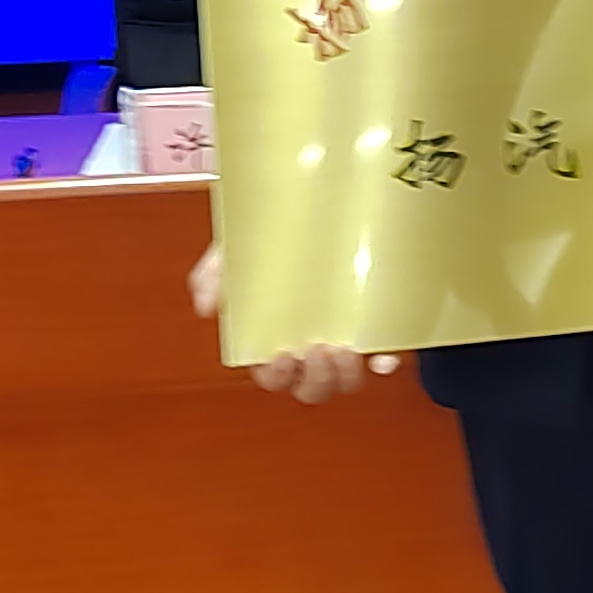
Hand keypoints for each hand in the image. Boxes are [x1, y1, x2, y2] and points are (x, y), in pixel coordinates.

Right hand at [189, 241, 401, 404]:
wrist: (320, 205)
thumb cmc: (271, 241)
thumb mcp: (235, 251)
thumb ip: (213, 275)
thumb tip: (207, 306)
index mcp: (274, 337)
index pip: (274, 376)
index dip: (278, 376)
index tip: (284, 354)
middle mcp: (309, 344)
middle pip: (312, 388)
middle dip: (316, 379)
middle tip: (318, 350)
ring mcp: (343, 337)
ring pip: (346, 380)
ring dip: (345, 375)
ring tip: (343, 348)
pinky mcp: (374, 326)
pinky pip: (385, 357)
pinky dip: (385, 362)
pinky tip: (381, 355)